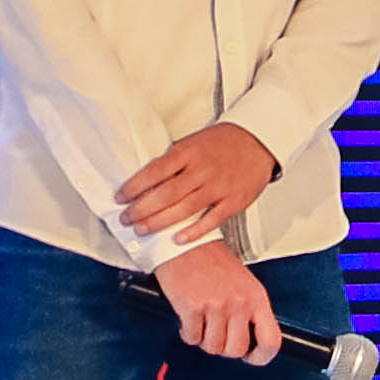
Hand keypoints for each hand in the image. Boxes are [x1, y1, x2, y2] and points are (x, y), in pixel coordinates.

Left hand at [120, 122, 277, 243]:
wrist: (259, 140)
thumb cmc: (224, 143)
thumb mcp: (193, 142)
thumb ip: (173, 161)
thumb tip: (146, 182)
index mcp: (189, 152)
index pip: (154, 171)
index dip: (134, 187)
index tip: (121, 197)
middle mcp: (202, 170)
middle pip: (166, 194)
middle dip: (141, 209)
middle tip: (127, 218)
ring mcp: (219, 186)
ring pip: (184, 209)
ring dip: (159, 222)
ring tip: (143, 229)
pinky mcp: (234, 201)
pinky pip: (211, 220)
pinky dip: (194, 232)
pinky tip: (179, 238)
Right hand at [152, 240, 279, 363]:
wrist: (186, 243)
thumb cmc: (213, 263)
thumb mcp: (244, 284)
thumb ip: (250, 311)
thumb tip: (250, 342)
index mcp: (256, 298)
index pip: (271, 340)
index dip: (262, 357)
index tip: (250, 358)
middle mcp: (239, 303)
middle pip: (236, 349)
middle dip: (223, 347)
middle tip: (216, 333)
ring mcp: (216, 305)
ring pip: (212, 347)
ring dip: (204, 339)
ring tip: (202, 321)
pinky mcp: (192, 306)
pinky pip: (191, 337)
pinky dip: (188, 332)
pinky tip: (189, 317)